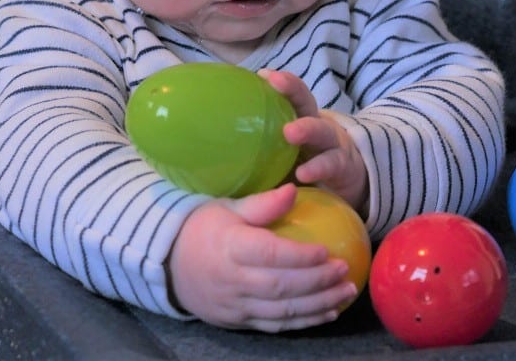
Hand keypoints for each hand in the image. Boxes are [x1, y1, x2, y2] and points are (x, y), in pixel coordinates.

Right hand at [168, 183, 357, 331]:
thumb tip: (293, 189)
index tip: (327, 251)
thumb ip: (262, 204)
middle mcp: (232, 280)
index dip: (299, 256)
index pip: (268, 255)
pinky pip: (276, 326)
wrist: (169, 264)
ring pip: (282, 311)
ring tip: (347, 292)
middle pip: (280, 287)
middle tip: (345, 270)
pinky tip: (329, 312)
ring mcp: (235, 305)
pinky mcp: (239, 321)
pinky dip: (305, 321)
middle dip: (318, 281)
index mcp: (229, 247)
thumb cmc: (204, 228)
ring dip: (319, 304)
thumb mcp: (228, 207)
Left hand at [258, 69, 367, 209]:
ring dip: (306, 128)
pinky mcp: (342, 167)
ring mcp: (332, 145)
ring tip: (290, 132)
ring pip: (321, 131)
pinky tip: (303, 173)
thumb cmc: (302, 168)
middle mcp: (316, 127)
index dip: (279, 82)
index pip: (289, 94)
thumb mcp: (278, 156)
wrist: (346, 186)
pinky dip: (317, 167)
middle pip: (305, 101)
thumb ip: (251, 151)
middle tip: (273, 83)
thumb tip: (201, 151)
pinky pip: (330, 165)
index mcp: (298, 121)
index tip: (260, 73)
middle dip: (291, 89)